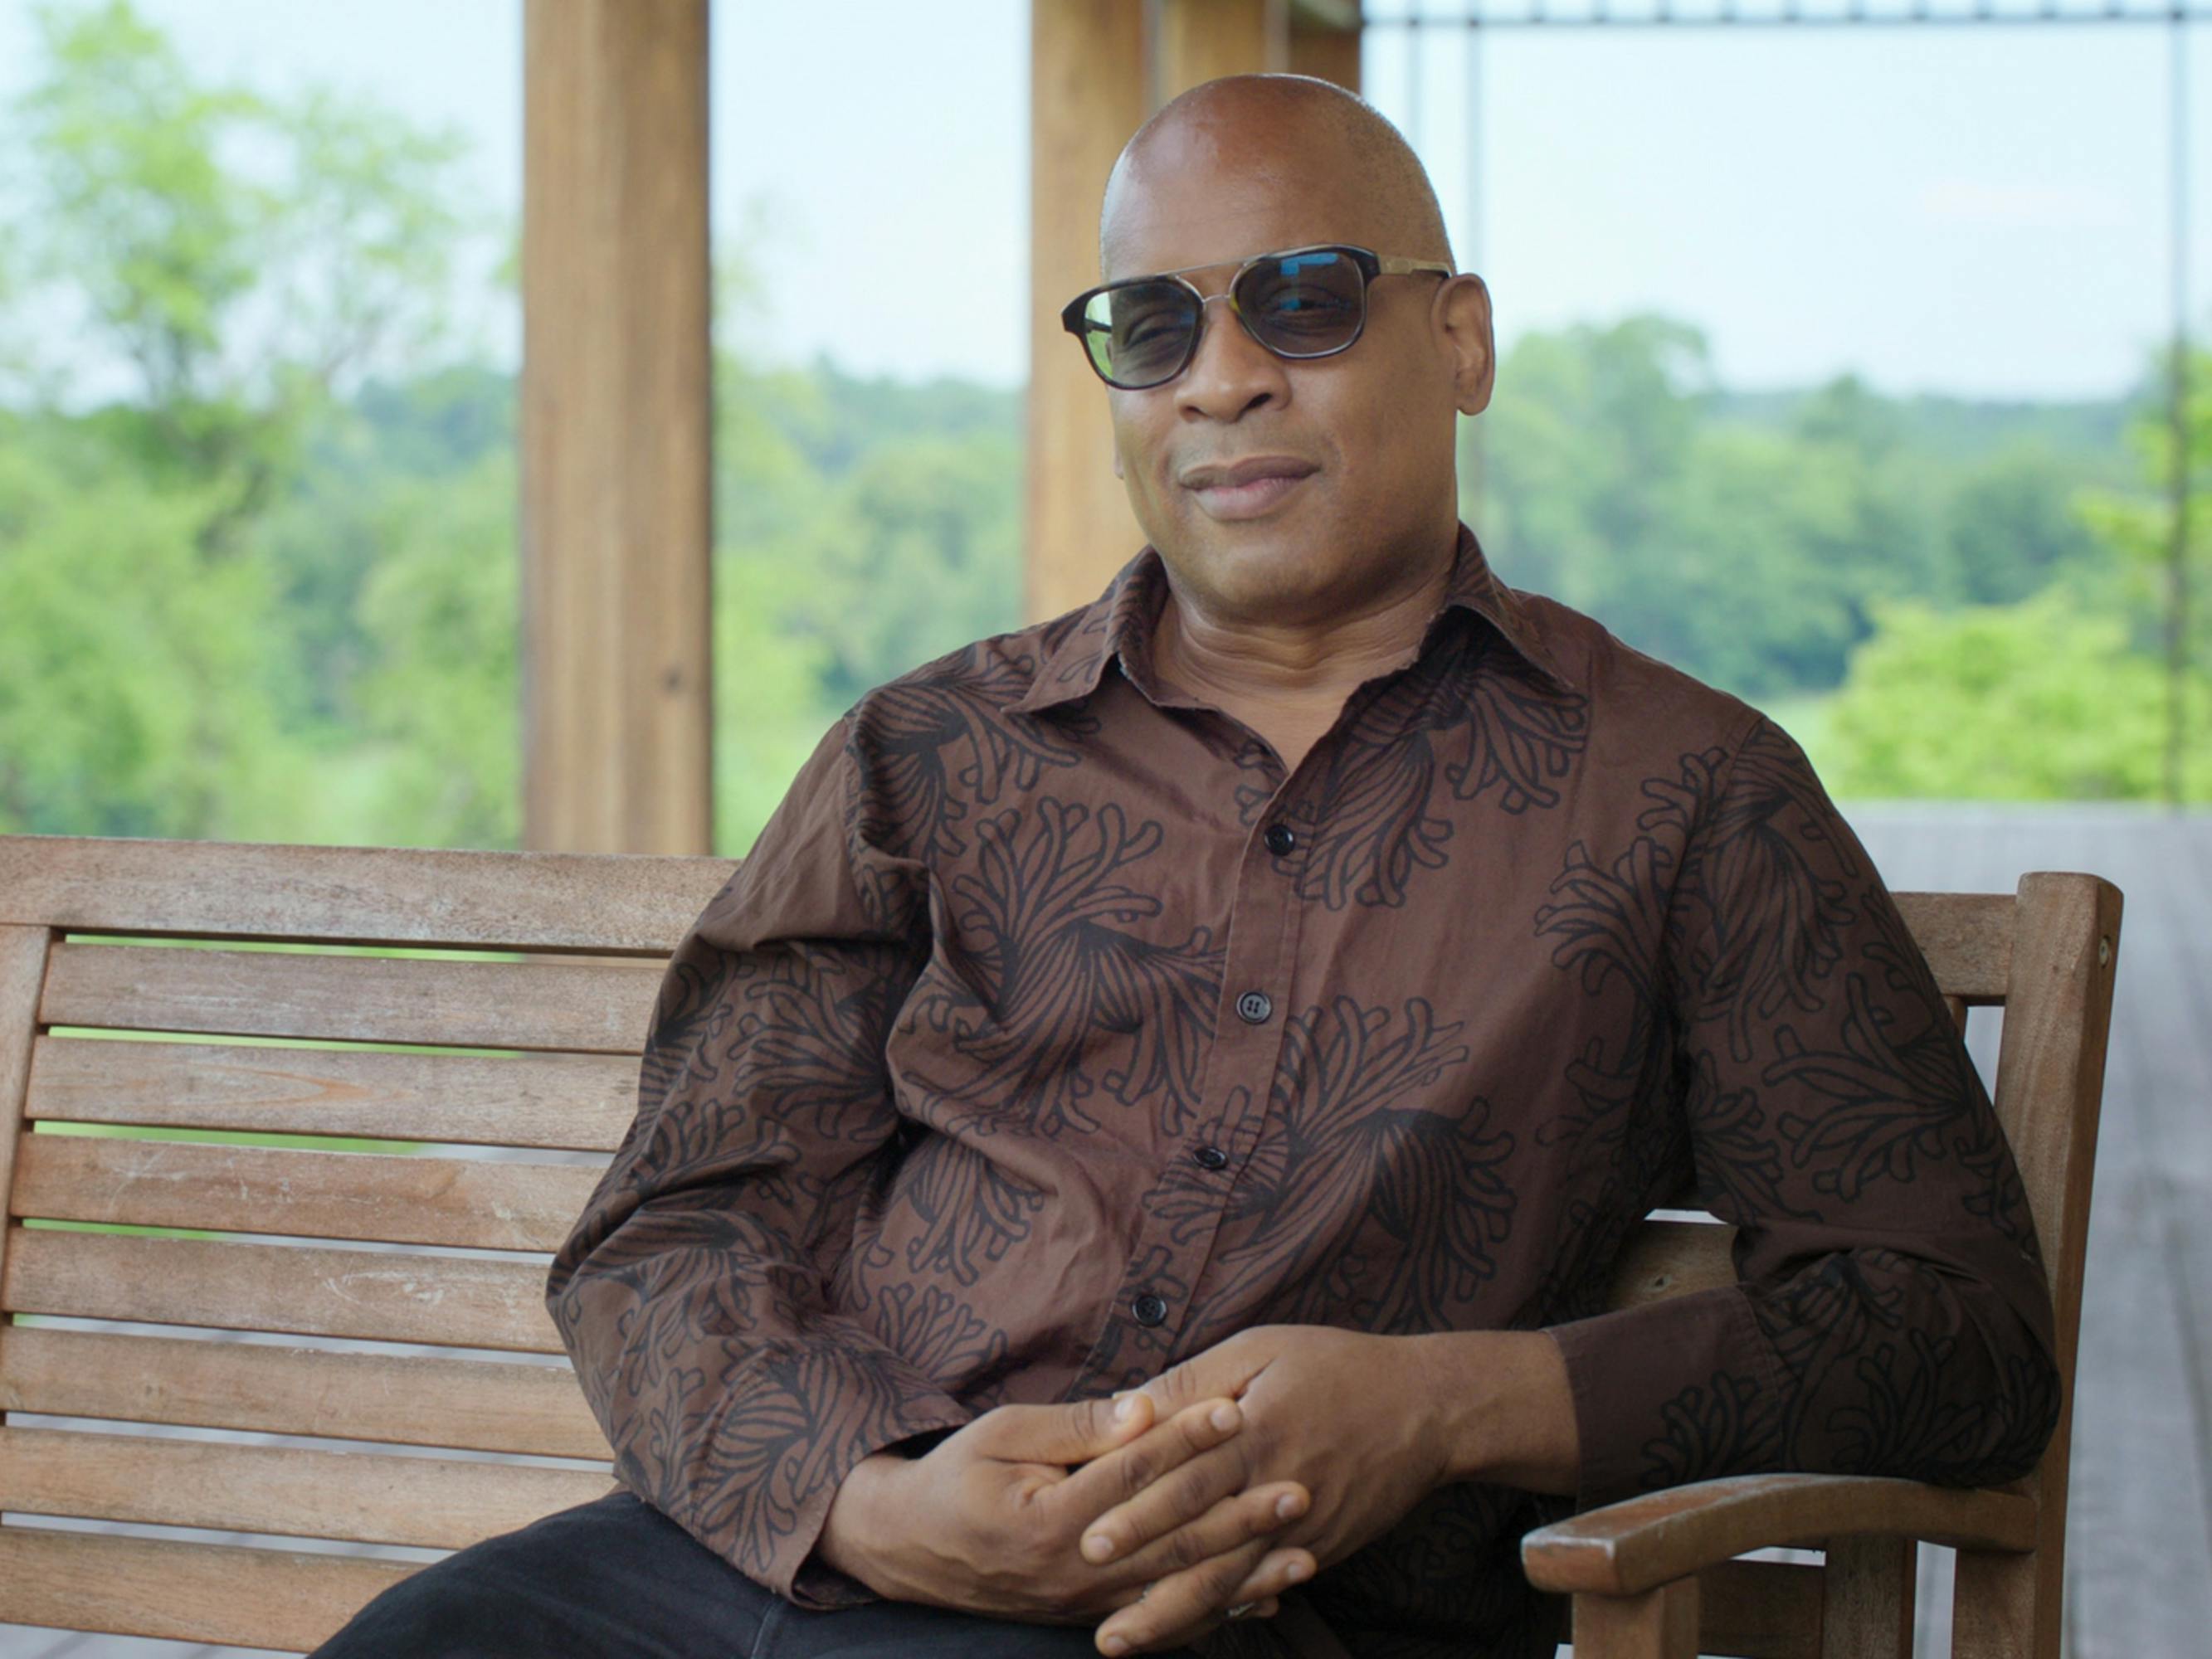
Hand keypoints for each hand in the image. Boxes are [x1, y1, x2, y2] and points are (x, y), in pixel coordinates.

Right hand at [815, 1389, 1315, 1641]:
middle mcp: (1073, 1572)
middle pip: (1171, 1541)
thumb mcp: (1005, 1432)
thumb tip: (1144, 1407)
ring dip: (1245, 1573)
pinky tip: (1264, 1599)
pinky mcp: (1092, 1617)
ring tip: (1304, 1553)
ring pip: (1178, 1590)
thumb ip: (1078, 1426)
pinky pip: (1165, 1618)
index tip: (1237, 1408)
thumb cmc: (957, 1475)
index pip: (1133, 1473)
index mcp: (1049, 1519)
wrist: (910, 1548)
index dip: (1186, 1439)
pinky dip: (1218, 1611)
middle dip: (1240, 1514)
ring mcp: (1085, 1605)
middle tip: (1298, 1488)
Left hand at [1080, 1326, 1454, 1655]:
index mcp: (1254, 1432)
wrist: (1429, 1410)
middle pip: (1198, 1538)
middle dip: (1139, 1570)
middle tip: (1085, 1595)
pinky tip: (1187, 1632)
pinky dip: (1222, 1613)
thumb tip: (1125, 1402)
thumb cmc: (1338, 1367)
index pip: (1182, 1476)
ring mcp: (1300, 1528)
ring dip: (1171, 1613)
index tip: (1085, 1534)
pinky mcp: (1320, 1548)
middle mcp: (1274, 1487)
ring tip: (1121, 1639)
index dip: (1132, 1507)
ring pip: (1227, 1580)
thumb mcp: (1262, 1349)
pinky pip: (1262, 1588)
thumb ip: (1193, 1380)